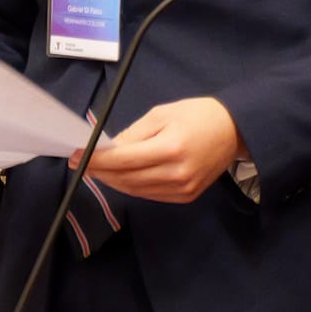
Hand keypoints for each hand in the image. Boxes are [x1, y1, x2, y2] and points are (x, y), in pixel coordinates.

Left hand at [78, 97, 243, 202]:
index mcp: (170, 148)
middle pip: (126, 179)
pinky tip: (123, 176)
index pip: (123, 160)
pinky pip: (150, 194)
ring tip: (98, 170)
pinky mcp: (186, 197)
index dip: (96, 160)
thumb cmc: (197, 115)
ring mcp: (182, 189)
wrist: (234, 130)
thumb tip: (109, 151)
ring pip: (135, 190)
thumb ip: (133, 134)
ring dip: (113, 181)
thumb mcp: (161, 114)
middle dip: (100, 172)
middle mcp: (176, 173)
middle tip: (82, 164)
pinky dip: (132, 186)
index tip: (76, 157)